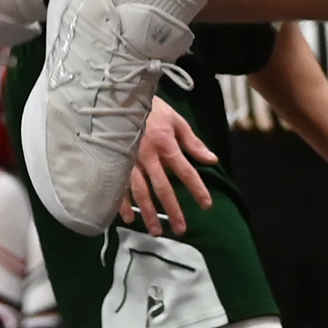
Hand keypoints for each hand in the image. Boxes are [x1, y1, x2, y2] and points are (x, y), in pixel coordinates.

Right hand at [124, 100, 215, 233]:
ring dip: (148, 213)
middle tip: (181, 229)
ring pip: (140, 192)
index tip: (207, 205)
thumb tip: (211, 160)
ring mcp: (129, 160)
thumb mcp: (175, 120)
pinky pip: (119, 186)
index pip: (185, 170)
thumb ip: (192, 142)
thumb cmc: (151, 108)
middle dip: (172, 210)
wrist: (119, 97)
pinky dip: (122, 204)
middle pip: (162, 187)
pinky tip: (129, 219)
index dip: (197, 188)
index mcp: (165, 143)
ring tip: (157, 231)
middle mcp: (147, 155)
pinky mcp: (115, 162)